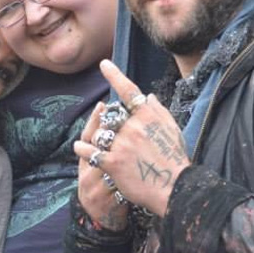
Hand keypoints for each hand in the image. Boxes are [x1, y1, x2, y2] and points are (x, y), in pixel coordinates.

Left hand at [73, 60, 190, 216]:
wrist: (175, 187)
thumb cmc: (175, 159)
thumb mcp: (172, 129)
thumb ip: (158, 111)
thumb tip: (148, 96)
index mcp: (148, 116)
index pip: (128, 91)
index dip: (115, 75)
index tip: (103, 64)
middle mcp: (133, 127)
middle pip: (111, 115)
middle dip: (110, 123)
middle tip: (116, 133)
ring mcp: (121, 145)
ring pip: (99, 132)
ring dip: (98, 137)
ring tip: (102, 143)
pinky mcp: (113, 163)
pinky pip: (90, 151)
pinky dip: (82, 149)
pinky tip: (78, 147)